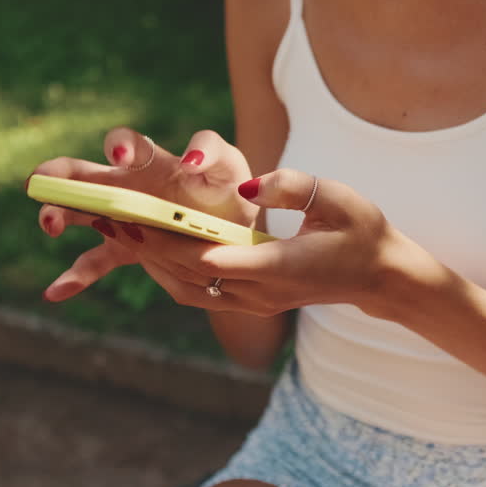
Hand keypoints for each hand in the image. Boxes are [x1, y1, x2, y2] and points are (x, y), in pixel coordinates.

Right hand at [33, 127, 259, 301]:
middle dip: (59, 177)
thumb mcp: (229, 165)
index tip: (121, 160)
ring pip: (78, 213)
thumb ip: (213, 151)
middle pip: (81, 174)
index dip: (119, 148)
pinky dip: (73, 278)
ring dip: (56, 215)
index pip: (125, 144)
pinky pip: (94, 262)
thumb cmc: (228, 188)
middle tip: (43, 184)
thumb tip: (189, 159)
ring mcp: (120, 218)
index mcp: (151, 161)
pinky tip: (54, 293)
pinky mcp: (125, 248)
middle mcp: (126, 185)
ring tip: (50, 226)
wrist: (234, 230)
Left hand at [108, 167, 419, 317]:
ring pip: (185, 286)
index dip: (174, 242)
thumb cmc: (360, 230)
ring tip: (113, 226)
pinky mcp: (245, 301)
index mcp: (281, 266)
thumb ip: (294, 188)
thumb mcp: (337, 198)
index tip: (140, 222)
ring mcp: (251, 302)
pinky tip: (142, 245)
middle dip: (146, 245)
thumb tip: (250, 185)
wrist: (376, 276)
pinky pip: (194, 291)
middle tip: (109, 214)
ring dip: (147, 259)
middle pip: (189, 272)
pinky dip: (164, 269)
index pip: (218, 258)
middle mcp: (260, 292)